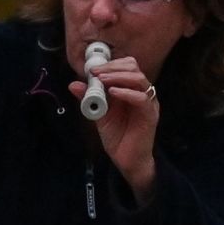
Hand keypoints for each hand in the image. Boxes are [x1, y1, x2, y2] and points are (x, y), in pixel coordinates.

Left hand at [70, 55, 162, 201]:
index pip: (127, 66)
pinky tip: (113, 93)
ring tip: (102, 80)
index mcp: (132, 90)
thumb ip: (89, 98)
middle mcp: (143, 93)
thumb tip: (73, 84)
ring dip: (118, 76)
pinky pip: (142, 99)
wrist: (126, 159)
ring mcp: (148, 103)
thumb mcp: (99, 113)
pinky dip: (126, 93)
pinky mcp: (150, 115)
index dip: (110, 64)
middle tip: (95, 73)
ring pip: (139, 79)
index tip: (92, 69)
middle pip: (134, 68)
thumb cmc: (117, 136)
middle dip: (112, 67)